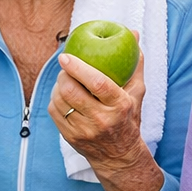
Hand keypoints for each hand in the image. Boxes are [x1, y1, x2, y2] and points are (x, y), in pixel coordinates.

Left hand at [47, 42, 162, 190]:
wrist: (119, 156)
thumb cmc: (129, 118)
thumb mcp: (137, 93)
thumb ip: (135, 64)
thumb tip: (132, 34)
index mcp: (120, 106)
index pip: (97, 83)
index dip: (78, 67)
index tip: (66, 56)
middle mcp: (102, 120)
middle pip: (72, 92)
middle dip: (64, 75)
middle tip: (65, 66)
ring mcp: (84, 131)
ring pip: (60, 101)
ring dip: (58, 86)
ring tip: (65, 79)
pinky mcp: (70, 138)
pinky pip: (54, 112)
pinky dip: (55, 99)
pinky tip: (61, 94)